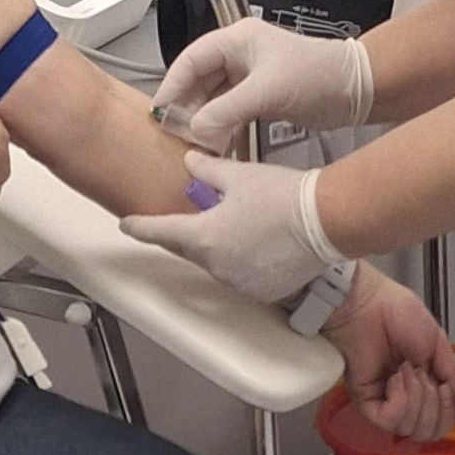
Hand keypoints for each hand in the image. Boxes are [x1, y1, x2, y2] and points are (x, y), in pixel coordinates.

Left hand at [121, 152, 336, 305]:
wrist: (326, 220)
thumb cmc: (285, 197)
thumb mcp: (239, 175)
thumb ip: (207, 170)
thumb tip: (191, 163)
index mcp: (204, 236)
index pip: (159, 232)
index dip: (140, 226)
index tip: (128, 225)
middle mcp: (216, 265)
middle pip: (189, 250)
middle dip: (191, 233)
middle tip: (207, 214)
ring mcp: (238, 282)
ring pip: (216, 264)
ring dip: (220, 248)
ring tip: (246, 226)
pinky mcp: (261, 291)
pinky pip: (241, 278)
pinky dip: (243, 263)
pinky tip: (260, 245)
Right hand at [157, 16, 374, 157]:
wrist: (354, 89)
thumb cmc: (320, 74)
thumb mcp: (266, 90)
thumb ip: (227, 110)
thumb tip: (196, 127)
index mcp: (238, 40)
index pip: (191, 58)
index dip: (173, 82)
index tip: (160, 107)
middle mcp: (241, 55)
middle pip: (199, 79)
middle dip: (188, 106)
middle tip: (175, 129)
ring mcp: (251, 76)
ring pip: (214, 98)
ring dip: (204, 119)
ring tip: (194, 140)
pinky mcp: (261, 96)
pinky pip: (230, 111)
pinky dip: (221, 126)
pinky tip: (216, 143)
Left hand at [328, 268, 454, 445]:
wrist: (371, 303)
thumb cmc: (398, 312)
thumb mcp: (440, 346)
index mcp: (422, 384)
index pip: (440, 423)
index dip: (448, 411)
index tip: (447, 387)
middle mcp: (403, 397)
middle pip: (427, 432)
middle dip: (435, 407)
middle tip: (427, 378)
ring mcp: (383, 400)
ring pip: (410, 428)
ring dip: (418, 398)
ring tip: (409, 371)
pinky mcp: (365, 401)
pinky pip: (390, 420)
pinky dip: (401, 400)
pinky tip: (396, 379)